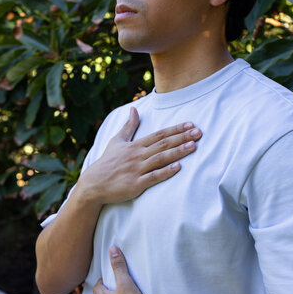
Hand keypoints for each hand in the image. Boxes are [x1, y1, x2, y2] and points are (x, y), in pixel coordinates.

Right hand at [78, 107, 201, 204]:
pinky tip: (178, 167)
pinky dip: (165, 172)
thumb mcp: (116, 141)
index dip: (175, 129)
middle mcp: (137, 156)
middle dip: (182, 137)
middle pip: (163, 144)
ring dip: (177, 152)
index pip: (158, 135)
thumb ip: (128, 126)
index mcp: (134, 146)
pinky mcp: (135, 184)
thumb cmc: (107, 163)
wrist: (93, 184)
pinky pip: (153, 177)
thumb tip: (134, 109)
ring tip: (193, 146)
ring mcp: (136, 170)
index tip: (190, 124)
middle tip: (199, 132)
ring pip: (160, 158)